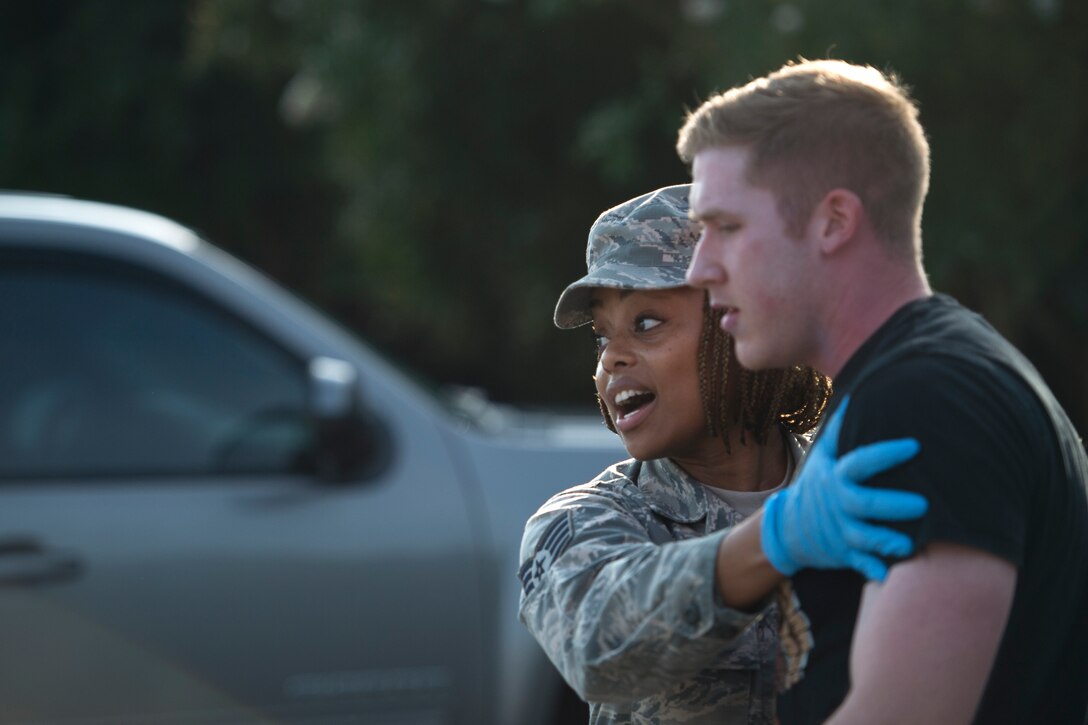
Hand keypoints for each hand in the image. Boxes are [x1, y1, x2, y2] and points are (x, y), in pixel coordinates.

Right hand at [761, 396, 926, 580]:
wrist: (788, 528)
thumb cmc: (817, 486)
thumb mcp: (822, 457)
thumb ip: (839, 431)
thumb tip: (855, 397)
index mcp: (836, 478)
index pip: (861, 463)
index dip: (886, 454)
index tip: (914, 446)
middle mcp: (839, 504)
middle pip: (865, 504)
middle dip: (892, 505)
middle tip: (924, 503)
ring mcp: (840, 531)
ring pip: (863, 538)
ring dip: (884, 542)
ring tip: (908, 545)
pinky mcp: (843, 554)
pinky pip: (858, 565)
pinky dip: (872, 571)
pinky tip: (888, 576)